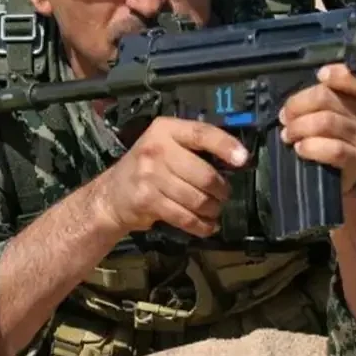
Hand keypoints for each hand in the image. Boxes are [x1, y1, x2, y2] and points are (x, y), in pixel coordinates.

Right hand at [89, 117, 247, 238]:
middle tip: (224, 195)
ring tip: (214, 210)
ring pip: (197, 199)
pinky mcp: (147, 201)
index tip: (243, 159)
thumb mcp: (165, 145)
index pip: (201, 133)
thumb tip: (235, 158)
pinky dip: (201, 225)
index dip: (225, 146)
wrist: (111, 194)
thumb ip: (193, 146)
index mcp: (166, 129)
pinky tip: (207, 226)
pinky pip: (185, 217)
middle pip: (204, 175)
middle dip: (221, 190)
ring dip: (212, 209)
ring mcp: (150, 176)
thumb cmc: (147, 167)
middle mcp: (157, 149)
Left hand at [279, 64, 355, 193]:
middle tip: (285, 118)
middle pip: (327, 98)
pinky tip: (301, 149)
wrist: (342, 179)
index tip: (321, 75)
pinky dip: (312, 147)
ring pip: (327, 122)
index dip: (341, 74)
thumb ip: (315, 103)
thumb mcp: (324, 117)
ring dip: (299, 127)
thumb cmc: (328, 143)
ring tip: (288, 136)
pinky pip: (335, 149)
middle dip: (298, 105)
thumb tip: (290, 105)